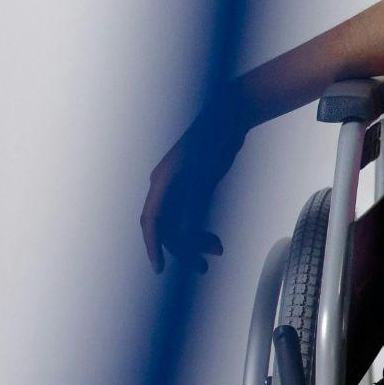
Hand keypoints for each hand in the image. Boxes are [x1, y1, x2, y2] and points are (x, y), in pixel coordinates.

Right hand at [140, 99, 246, 274]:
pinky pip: (192, 216)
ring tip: (217, 251)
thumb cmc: (215, 140)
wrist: (231, 118)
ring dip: (196, 240)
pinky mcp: (194, 188)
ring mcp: (179, 187)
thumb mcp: (206, 175)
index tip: (159, 266)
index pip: (152, 220)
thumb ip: (194, 204)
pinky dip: (202, 229)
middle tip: (202, 266)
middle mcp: (166, 186)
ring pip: (181, 224)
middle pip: (167, 226)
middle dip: (183, 248)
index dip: (153, 245)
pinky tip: (215, 240)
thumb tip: (183, 235)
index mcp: (162, 181)